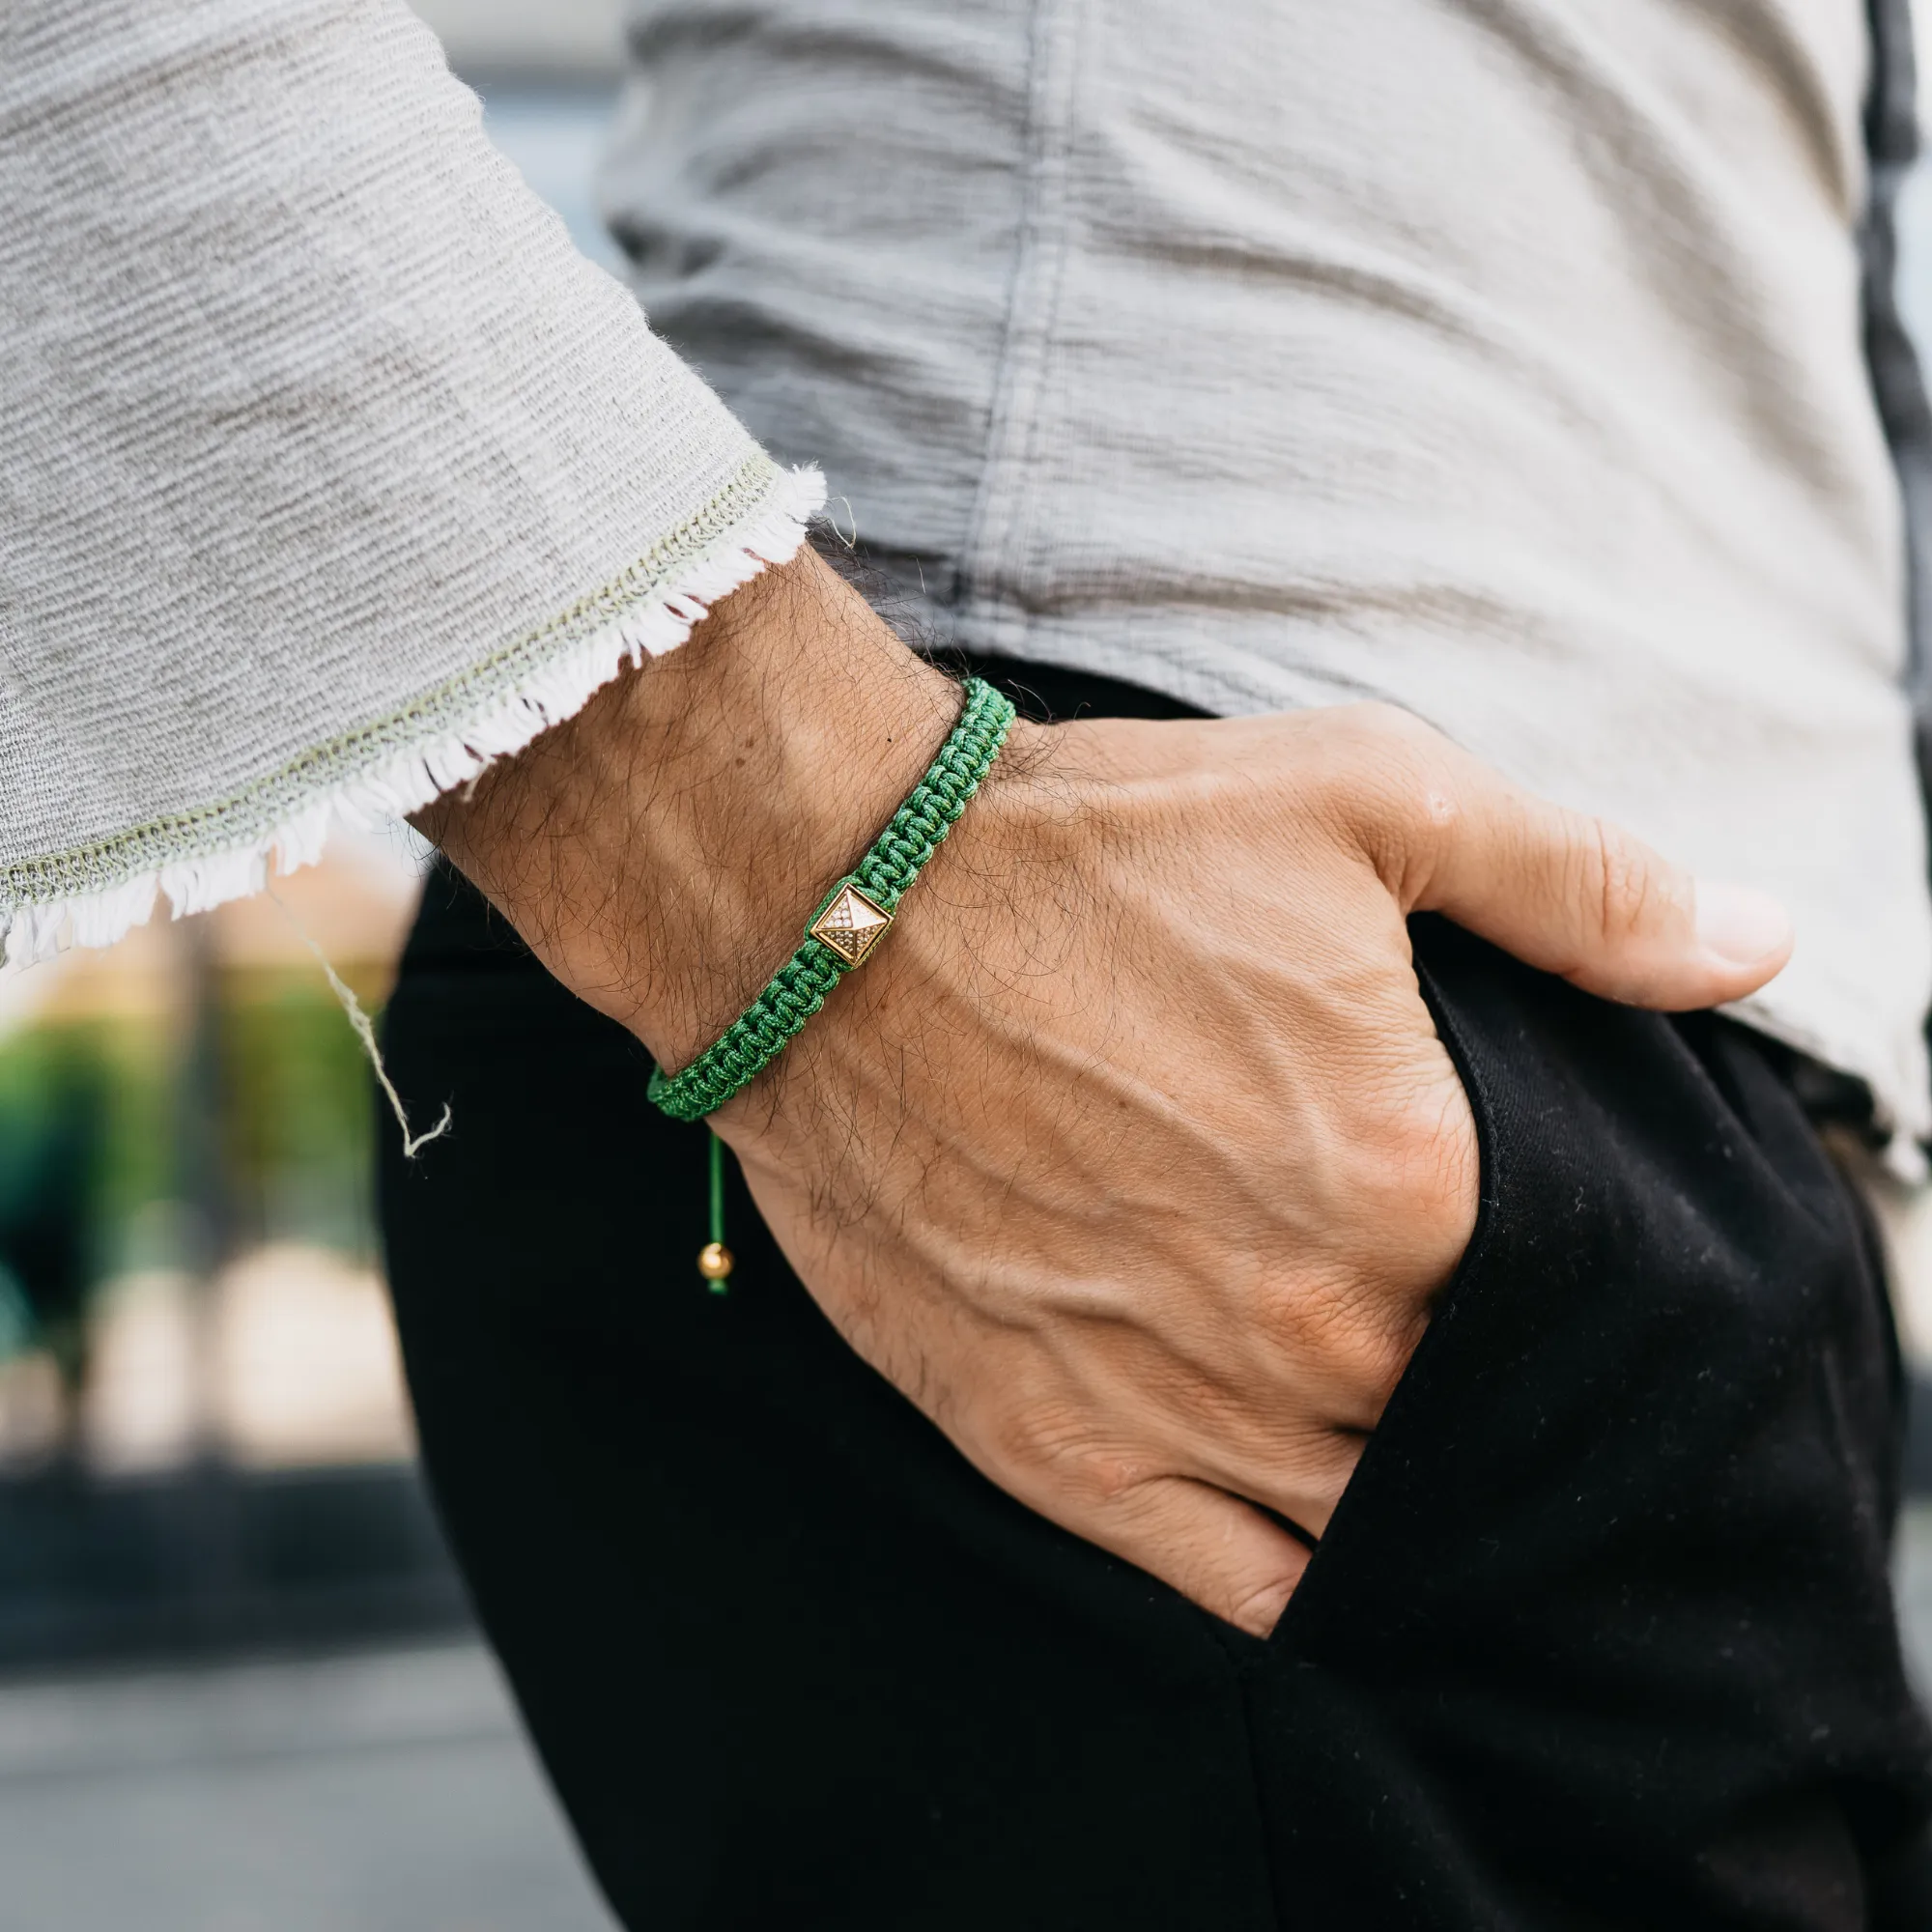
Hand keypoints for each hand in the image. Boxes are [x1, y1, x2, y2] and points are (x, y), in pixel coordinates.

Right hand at [420, 551, 1790, 1634]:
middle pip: (1458, 1411)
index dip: (1546, 1263)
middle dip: (1464, 1360)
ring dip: (1386, 1468)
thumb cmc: (1092, 846)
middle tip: (1410, 1281)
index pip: (1559, 1300)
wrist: (830, 911)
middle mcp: (1303, 1328)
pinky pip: (1232, 1585)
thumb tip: (1759, 944)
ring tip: (1357, 1386)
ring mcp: (1174, 1407)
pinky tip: (1296, 1501)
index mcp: (1408, 1186)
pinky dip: (1292, 1566)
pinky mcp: (1049, 1447)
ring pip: (1362, 1514)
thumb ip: (1580, 887)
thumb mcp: (1365, 796)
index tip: (1494, 1213)